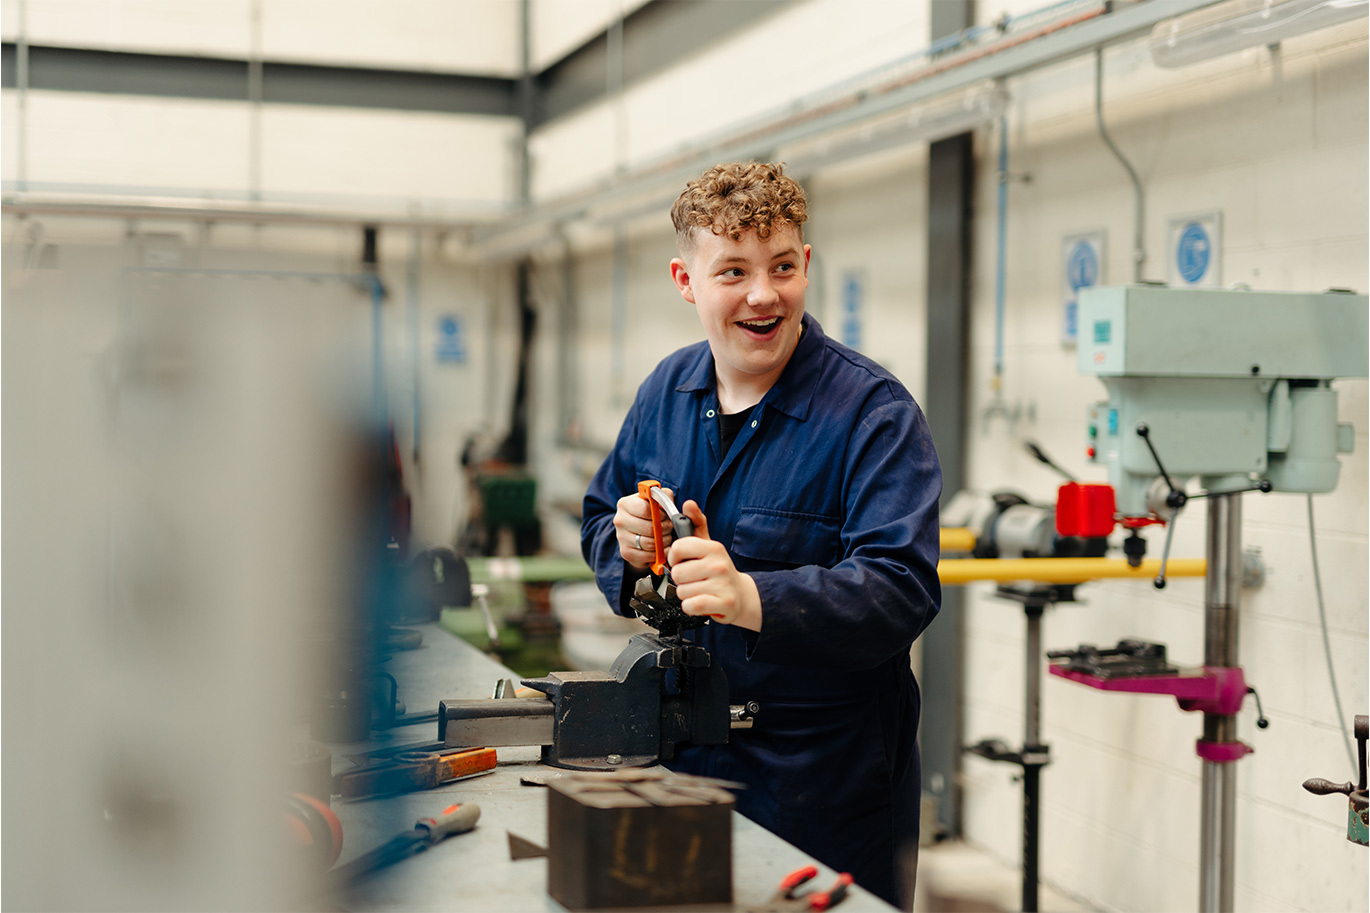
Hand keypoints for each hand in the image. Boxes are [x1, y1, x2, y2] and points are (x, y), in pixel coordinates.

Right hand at [613, 488, 674, 568]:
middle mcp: (620, 520)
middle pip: (649, 528)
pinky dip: (657, 553)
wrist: (636, 530)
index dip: (660, 514)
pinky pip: (647, 556)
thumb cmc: (649, 513)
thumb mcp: (656, 500)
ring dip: (663, 541)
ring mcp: (621, 537)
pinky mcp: (625, 552)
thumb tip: (668, 503)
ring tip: (666, 537)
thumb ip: (664, 495)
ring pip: (649, 543)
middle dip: (664, 529)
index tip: (665, 516)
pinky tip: (660, 547)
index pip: (645, 510)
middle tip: (669, 528)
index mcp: (625, 504)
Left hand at [667, 500, 762, 631]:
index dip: (674, 557)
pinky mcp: (724, 604)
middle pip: (677, 573)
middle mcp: (719, 564)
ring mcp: (723, 585)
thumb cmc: (718, 570)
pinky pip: (690, 606)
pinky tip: (701, 602)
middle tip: (694, 579)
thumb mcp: (708, 545)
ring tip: (700, 590)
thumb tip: (688, 503)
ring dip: (687, 594)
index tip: (681, 561)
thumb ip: (696, 523)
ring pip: (682, 592)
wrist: (741, 596)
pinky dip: (690, 607)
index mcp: (713, 548)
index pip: (678, 548)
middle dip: (681, 580)